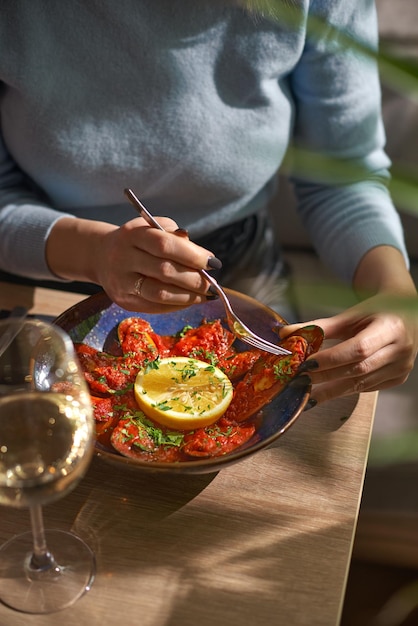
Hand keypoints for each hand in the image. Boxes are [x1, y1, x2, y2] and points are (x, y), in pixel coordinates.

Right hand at [46, 216, 218, 312]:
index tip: (213, 263)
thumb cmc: (137, 240)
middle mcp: (123, 258)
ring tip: (206, 295)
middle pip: (164, 271)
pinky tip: (189, 300)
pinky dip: (177, 305)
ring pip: (160, 294)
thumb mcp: (153, 227)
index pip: (165, 245)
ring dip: (188, 297)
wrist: (102, 255)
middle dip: (194, 280)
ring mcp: (121, 282)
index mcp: (132, 234)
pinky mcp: (123, 301)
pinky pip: (155, 307)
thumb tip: (203, 257)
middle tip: (213, 284)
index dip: (192, 255)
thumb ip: (176, 237)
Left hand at [282, 292, 417, 405]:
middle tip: (300, 381)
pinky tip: (328, 391)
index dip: (331, 359)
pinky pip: (368, 387)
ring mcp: (403, 366)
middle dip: (326, 377)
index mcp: (390, 327)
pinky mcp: (399, 378)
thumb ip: (318, 326)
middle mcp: (401, 349)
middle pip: (358, 369)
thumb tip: (285, 333)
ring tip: (308, 393)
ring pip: (362, 384)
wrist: (406, 315)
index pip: (358, 348)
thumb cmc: (375, 312)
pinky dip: (347, 389)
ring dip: (333, 390)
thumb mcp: (350, 315)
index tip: (306, 365)